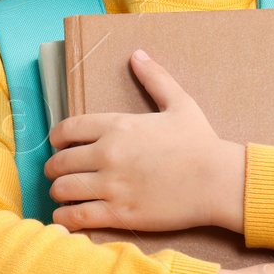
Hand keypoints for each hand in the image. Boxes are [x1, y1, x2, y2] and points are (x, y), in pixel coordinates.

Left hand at [45, 49, 246, 233]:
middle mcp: (108, 154)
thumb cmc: (200, 142)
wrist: (218, 181)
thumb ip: (155, 78)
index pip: (67, 129)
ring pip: (62, 189)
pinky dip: (64, 218)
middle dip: (54, 168)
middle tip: (60, 174)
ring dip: (58, 193)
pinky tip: (67, 217)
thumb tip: (137, 55)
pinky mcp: (119, 214)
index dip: (57, 139)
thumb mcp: (180, 103)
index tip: (59, 146)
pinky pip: (76, 217)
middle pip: (59, 162)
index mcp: (118, 126)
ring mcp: (112, 185)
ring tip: (64, 196)